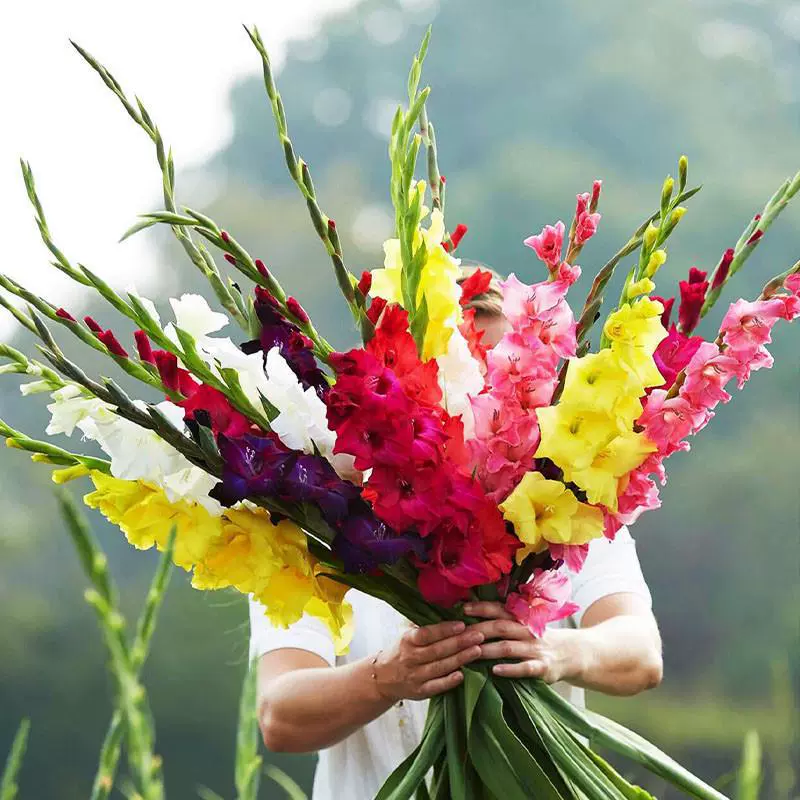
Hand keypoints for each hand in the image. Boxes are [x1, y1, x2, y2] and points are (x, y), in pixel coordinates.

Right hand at [373, 620, 483, 701]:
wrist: (383, 678)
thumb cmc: (401, 650)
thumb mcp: (406, 633)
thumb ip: (423, 624)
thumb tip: (447, 608)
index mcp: (407, 640)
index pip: (426, 634)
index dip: (444, 630)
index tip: (461, 624)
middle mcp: (410, 658)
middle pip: (437, 650)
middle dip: (459, 642)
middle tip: (478, 635)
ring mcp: (415, 676)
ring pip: (440, 667)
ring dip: (460, 659)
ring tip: (477, 650)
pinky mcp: (420, 691)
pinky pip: (436, 686)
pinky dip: (449, 681)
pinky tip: (463, 674)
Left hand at [463, 601, 577, 682]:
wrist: (571, 653)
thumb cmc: (539, 638)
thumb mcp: (525, 625)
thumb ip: (505, 620)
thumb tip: (472, 616)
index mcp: (521, 619)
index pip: (499, 610)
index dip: (482, 608)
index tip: (463, 608)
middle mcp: (527, 631)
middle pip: (500, 627)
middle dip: (479, 629)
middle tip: (459, 634)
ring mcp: (535, 649)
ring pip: (508, 647)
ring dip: (488, 649)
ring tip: (470, 652)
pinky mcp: (543, 667)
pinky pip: (525, 668)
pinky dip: (510, 669)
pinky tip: (495, 670)